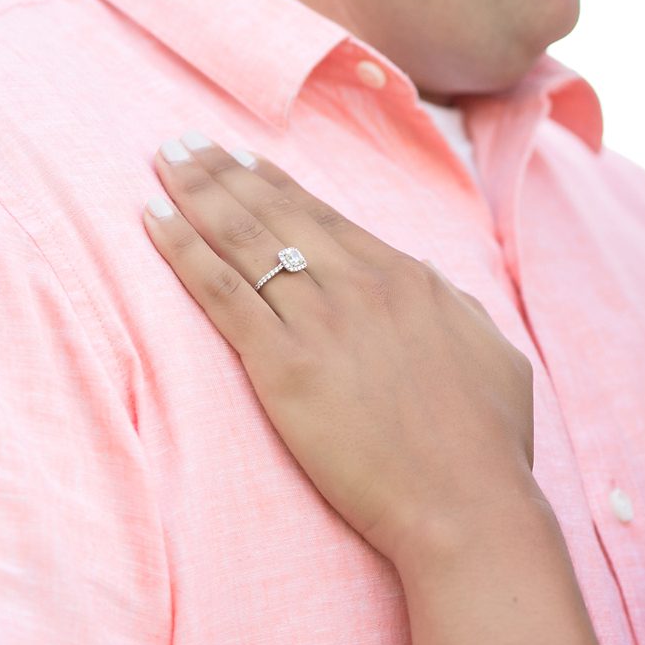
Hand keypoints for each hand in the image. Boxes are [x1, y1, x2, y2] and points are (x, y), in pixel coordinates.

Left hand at [141, 132, 540, 565]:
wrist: (468, 503)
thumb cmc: (487, 446)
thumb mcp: (492, 354)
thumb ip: (456, 311)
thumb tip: (434, 288)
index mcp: (407, 279)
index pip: (324, 217)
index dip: (275, 184)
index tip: (241, 158)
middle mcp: (360, 285)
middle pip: (275, 213)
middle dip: (222, 172)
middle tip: (182, 141)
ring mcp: (321, 321)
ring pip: (243, 238)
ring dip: (196, 192)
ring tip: (163, 160)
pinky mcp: (284, 364)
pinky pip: (220, 291)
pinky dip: (181, 249)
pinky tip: (152, 217)